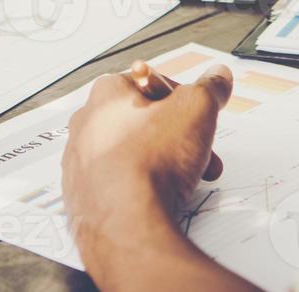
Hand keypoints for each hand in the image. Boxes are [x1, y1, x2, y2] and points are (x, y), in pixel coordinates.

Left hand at [62, 62, 233, 269]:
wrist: (125, 222)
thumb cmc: (150, 161)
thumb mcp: (196, 109)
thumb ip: (209, 88)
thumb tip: (217, 77)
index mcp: (106, 93)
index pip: (150, 81)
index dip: (182, 98)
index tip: (198, 112)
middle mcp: (86, 123)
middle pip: (144, 121)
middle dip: (180, 136)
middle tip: (202, 152)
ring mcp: (80, 162)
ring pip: (134, 153)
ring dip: (166, 162)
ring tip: (189, 179)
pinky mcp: (83, 194)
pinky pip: (119, 182)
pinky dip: (142, 186)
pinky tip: (161, 197)